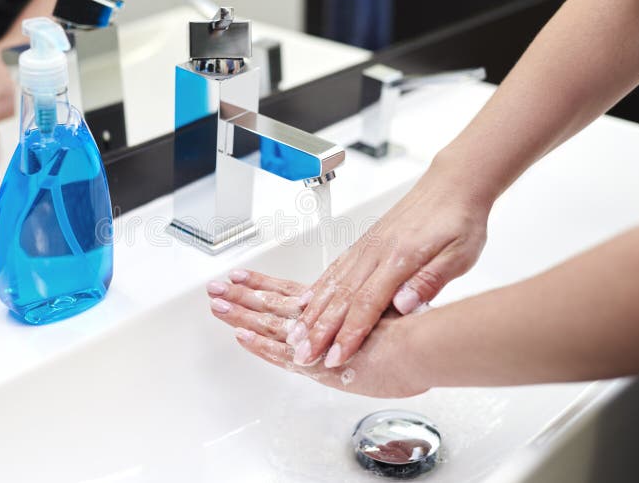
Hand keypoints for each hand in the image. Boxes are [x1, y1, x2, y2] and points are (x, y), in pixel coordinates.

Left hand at [206, 270, 425, 397]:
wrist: (422, 348)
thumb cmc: (414, 332)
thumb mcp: (394, 309)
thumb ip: (377, 304)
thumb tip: (369, 299)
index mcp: (334, 304)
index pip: (290, 292)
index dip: (265, 283)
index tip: (242, 277)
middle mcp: (321, 319)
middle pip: (274, 303)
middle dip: (242, 296)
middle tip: (216, 289)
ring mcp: (317, 341)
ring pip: (271, 322)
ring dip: (242, 313)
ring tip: (216, 305)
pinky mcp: (318, 361)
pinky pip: (281, 351)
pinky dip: (260, 342)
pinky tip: (240, 335)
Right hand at [287, 166, 490, 368]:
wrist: (452, 186)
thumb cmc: (459, 220)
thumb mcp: (460, 255)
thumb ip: (431, 280)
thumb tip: (404, 306)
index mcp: (400, 258)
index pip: (367, 304)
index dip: (348, 334)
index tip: (336, 357)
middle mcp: (376, 252)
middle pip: (341, 298)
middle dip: (320, 331)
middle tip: (305, 356)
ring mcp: (366, 247)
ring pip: (332, 284)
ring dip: (312, 313)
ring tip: (297, 336)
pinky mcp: (364, 243)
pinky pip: (334, 269)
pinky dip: (317, 288)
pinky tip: (306, 302)